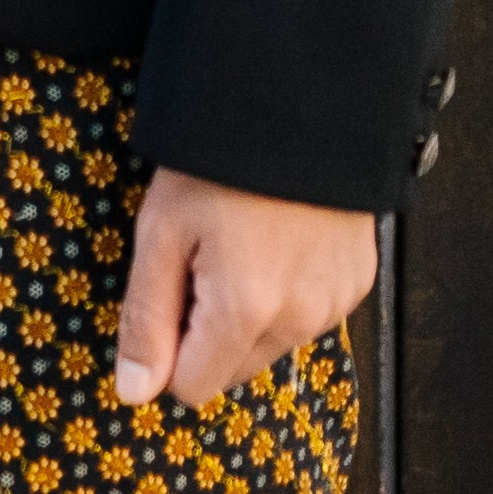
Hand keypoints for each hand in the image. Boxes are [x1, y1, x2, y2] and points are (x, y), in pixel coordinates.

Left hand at [115, 170, 377, 411]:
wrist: (299, 100)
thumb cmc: (219, 159)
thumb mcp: (162, 228)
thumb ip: (146, 318)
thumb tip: (134, 393)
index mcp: (245, 311)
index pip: (193, 388)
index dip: (168, 348)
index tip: (168, 292)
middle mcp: (299, 320)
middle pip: (233, 368)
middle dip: (209, 331)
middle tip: (202, 256)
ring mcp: (335, 303)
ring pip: (272, 343)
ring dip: (251, 313)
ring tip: (243, 239)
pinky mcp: (357, 283)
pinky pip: (309, 314)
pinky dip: (289, 291)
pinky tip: (279, 239)